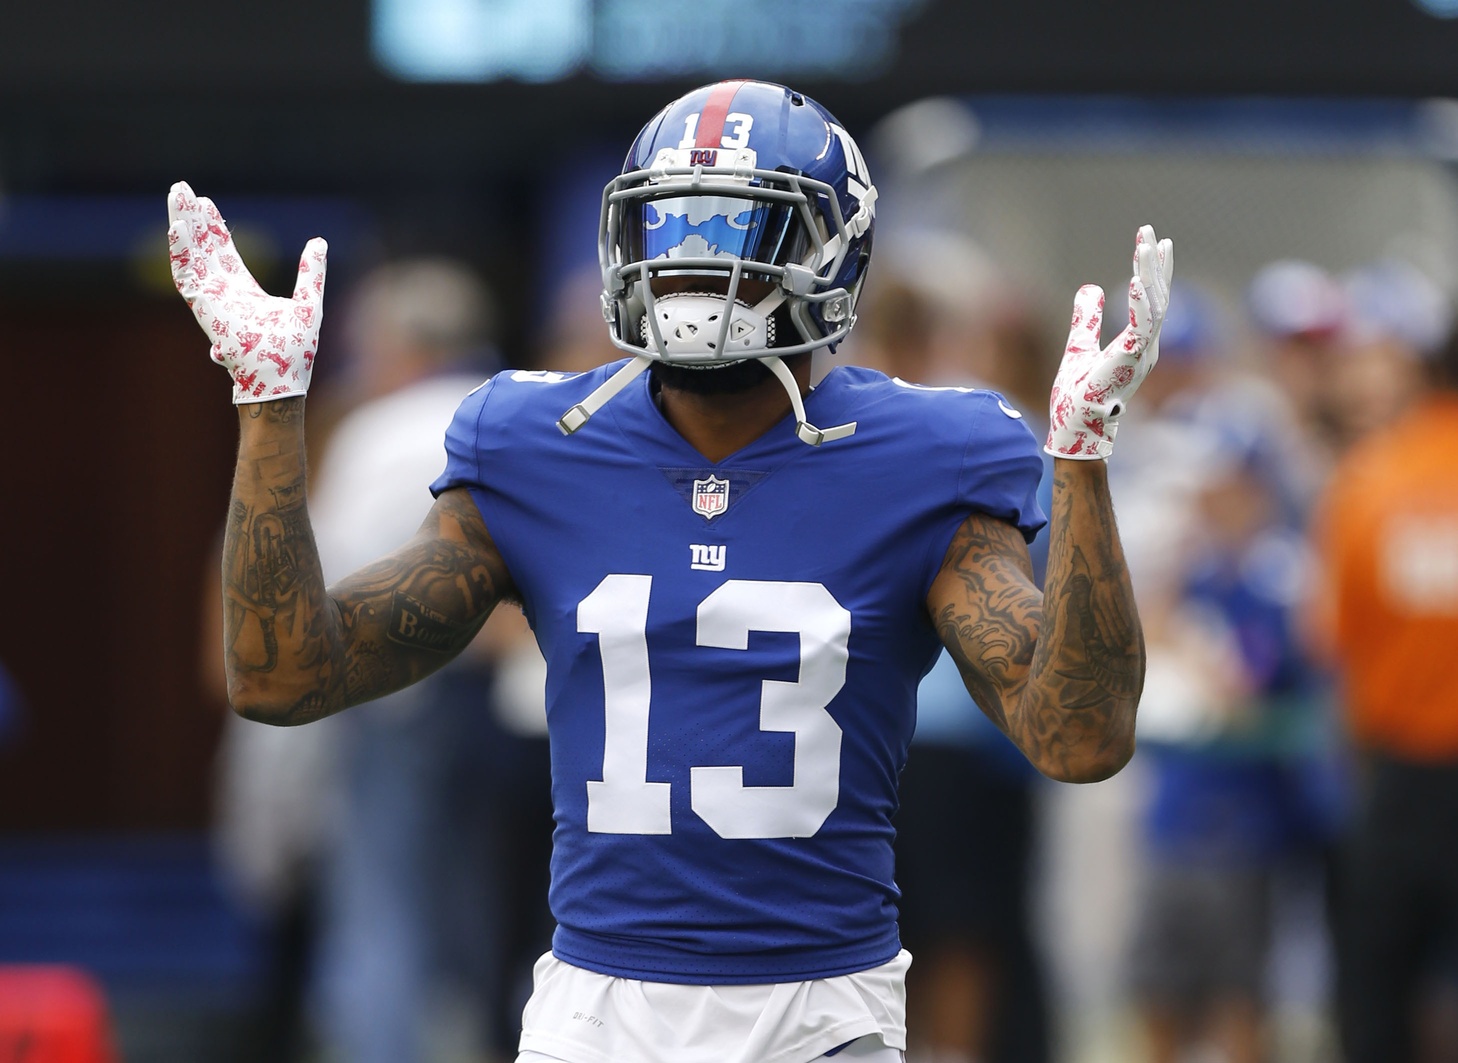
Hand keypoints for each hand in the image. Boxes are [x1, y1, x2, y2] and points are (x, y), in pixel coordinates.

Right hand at [167, 181, 327, 403]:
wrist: (282, 380)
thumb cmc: (294, 352)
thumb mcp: (308, 302)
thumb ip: (310, 273)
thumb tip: (319, 242)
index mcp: (244, 292)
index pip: (223, 253)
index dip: (215, 228)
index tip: (206, 202)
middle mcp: (224, 294)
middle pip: (203, 248)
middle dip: (193, 219)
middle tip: (182, 189)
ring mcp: (212, 300)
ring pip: (191, 255)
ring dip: (182, 226)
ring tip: (176, 196)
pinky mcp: (205, 308)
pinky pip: (187, 276)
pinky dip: (180, 251)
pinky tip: (177, 226)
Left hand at [1045, 224, 1172, 459]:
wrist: (1074, 429)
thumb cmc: (1077, 397)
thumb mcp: (1079, 346)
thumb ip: (1087, 320)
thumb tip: (1088, 289)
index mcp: (1138, 345)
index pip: (1152, 301)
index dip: (1152, 271)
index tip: (1150, 242)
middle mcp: (1147, 348)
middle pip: (1158, 297)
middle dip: (1154, 263)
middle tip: (1149, 232)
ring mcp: (1142, 354)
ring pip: (1155, 306)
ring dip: (1150, 274)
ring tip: (1145, 244)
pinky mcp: (1130, 361)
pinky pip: (1143, 327)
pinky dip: (1140, 303)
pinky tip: (1134, 280)